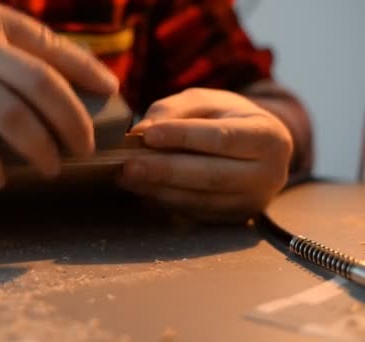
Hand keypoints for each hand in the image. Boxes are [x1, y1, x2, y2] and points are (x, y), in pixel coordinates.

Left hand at [117, 88, 293, 223]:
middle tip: (128, 165)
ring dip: (158, 190)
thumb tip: (141, 132)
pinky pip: (194, 214)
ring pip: (200, 200)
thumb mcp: (206, 101)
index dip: (183, 137)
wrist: (256, 148)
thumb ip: (174, 110)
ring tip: (126, 177)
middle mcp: (267, 175)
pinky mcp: (233, 220)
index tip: (148, 135)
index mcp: (267, 136)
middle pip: (211, 176)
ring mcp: (252, 203)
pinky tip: (141, 191)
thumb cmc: (227, 117)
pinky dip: (164, 203)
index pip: (222, 138)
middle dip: (165, 171)